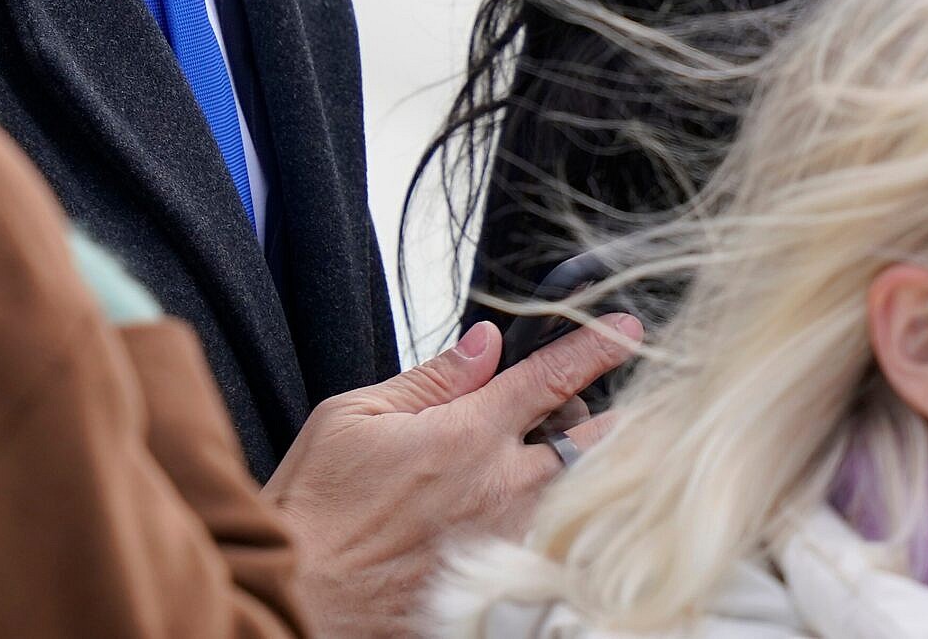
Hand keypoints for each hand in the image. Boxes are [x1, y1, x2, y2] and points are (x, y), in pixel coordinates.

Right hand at [263, 314, 640, 638]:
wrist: (301, 598)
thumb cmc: (316, 511)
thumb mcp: (354, 416)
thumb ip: (431, 378)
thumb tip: (484, 344)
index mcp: (465, 436)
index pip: (551, 376)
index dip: (594, 346)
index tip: (626, 330)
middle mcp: (500, 489)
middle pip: (591, 441)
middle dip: (609, 416)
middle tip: (603, 406)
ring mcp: (507, 541)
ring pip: (579, 494)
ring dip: (583, 469)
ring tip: (560, 458)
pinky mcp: (499, 582)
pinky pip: (551, 542)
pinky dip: (557, 519)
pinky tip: (537, 514)